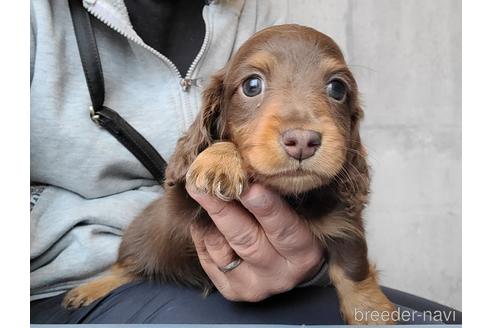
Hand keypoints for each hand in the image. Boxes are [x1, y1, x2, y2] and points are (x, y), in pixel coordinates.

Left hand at [187, 183, 323, 301]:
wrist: (294, 268)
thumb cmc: (297, 231)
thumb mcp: (299, 215)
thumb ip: (279, 198)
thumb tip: (248, 169)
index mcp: (303, 253)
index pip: (284, 229)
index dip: (266, 208)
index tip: (250, 187)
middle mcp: (279, 274)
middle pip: (246, 240)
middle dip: (223, 209)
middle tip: (206, 182)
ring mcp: (254, 286)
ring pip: (222, 250)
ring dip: (208, 220)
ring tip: (199, 192)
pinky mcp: (232, 291)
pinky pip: (209, 260)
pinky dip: (202, 235)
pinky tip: (202, 217)